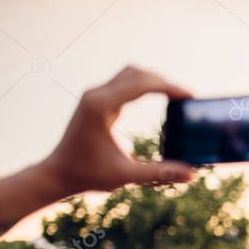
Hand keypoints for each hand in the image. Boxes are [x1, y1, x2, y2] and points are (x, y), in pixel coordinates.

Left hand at [40, 65, 194, 196]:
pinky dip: (144, 86)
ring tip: (176, 96)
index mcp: (101, 107)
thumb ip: (159, 173)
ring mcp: (95, 96)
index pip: (142, 84)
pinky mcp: (96, 101)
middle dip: (164, 82)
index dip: (170, 87)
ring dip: (154, 80)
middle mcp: (96, 95)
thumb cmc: (87, 174)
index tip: (190, 96)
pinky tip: (158, 98)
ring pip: (130, 74)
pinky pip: (124, 83)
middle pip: (137, 73)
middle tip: (186, 98)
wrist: (58, 173)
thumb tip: (191, 174)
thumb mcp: (125, 175)